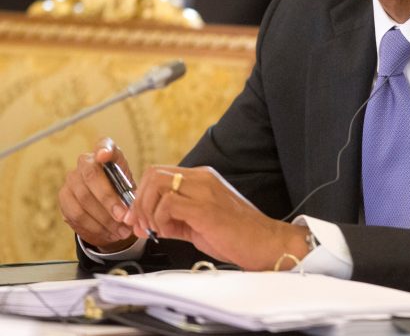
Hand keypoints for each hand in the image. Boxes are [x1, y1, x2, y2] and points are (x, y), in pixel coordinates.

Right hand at [58, 137, 136, 250]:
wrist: (107, 207)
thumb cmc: (123, 192)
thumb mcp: (131, 187)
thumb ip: (131, 191)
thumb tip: (131, 207)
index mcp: (106, 153)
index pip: (103, 144)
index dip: (103, 149)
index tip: (105, 155)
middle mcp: (85, 162)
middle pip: (91, 177)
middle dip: (109, 200)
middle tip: (123, 217)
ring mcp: (71, 178)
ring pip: (83, 200)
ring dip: (104, 219)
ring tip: (120, 230)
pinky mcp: (64, 197)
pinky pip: (76, 214)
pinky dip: (95, 226)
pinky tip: (109, 233)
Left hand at [125, 165, 307, 269]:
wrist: (265, 242)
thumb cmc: (239, 234)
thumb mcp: (201, 221)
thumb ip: (177, 218)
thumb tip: (153, 223)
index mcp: (203, 178)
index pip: (160, 174)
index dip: (141, 196)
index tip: (138, 218)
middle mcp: (203, 178)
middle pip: (154, 174)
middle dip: (139, 201)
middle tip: (140, 224)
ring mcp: (204, 190)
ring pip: (157, 184)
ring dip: (146, 210)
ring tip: (153, 230)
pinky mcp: (205, 207)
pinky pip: (168, 203)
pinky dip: (159, 219)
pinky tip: (166, 232)